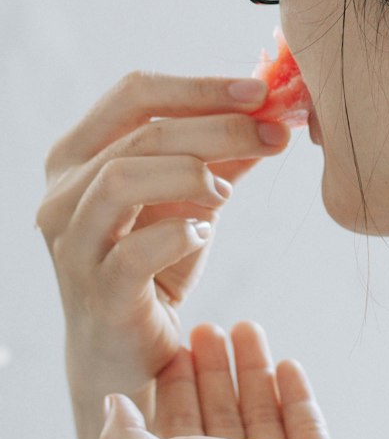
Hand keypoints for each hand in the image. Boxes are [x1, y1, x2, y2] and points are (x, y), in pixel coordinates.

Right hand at [35, 70, 291, 400]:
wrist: (128, 352)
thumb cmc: (155, 263)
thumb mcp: (189, 196)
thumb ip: (222, 152)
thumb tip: (275, 106)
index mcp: (78, 156)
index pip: (134, 92)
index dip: (200, 86)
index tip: (259, 91)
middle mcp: (64, 194)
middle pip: (142, 132)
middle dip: (220, 127)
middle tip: (273, 133)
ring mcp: (74, 244)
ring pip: (123, 177)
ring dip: (191, 173)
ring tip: (226, 193)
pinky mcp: (98, 292)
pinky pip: (137, 249)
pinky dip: (181, 234)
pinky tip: (203, 234)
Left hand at [97, 319, 376, 438]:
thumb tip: (112, 406)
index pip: (176, 436)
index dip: (175, 389)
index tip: (179, 345)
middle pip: (218, 424)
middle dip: (212, 374)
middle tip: (211, 327)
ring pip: (261, 421)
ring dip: (252, 374)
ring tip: (248, 328)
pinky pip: (302, 432)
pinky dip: (292, 397)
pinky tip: (287, 365)